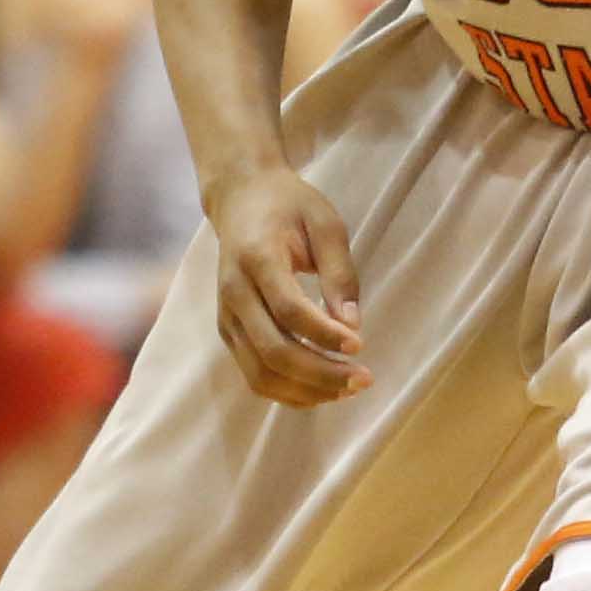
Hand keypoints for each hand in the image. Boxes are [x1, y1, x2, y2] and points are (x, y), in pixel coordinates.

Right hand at [209, 163, 368, 405]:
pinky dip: (288, 391)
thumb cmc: (288, 207)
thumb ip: (339, 273)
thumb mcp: (325, 224)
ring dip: (306, 390)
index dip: (325, 335)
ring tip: (346, 389)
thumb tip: (352, 325)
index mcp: (256, 258)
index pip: (289, 310)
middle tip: (363, 379)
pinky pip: (254, 374)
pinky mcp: (228, 331)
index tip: (361, 345)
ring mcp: (227, 316)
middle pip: (273, 351)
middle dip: (321, 373)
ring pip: (260, 373)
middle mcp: (234, 293)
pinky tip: (321, 390)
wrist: (241, 199)